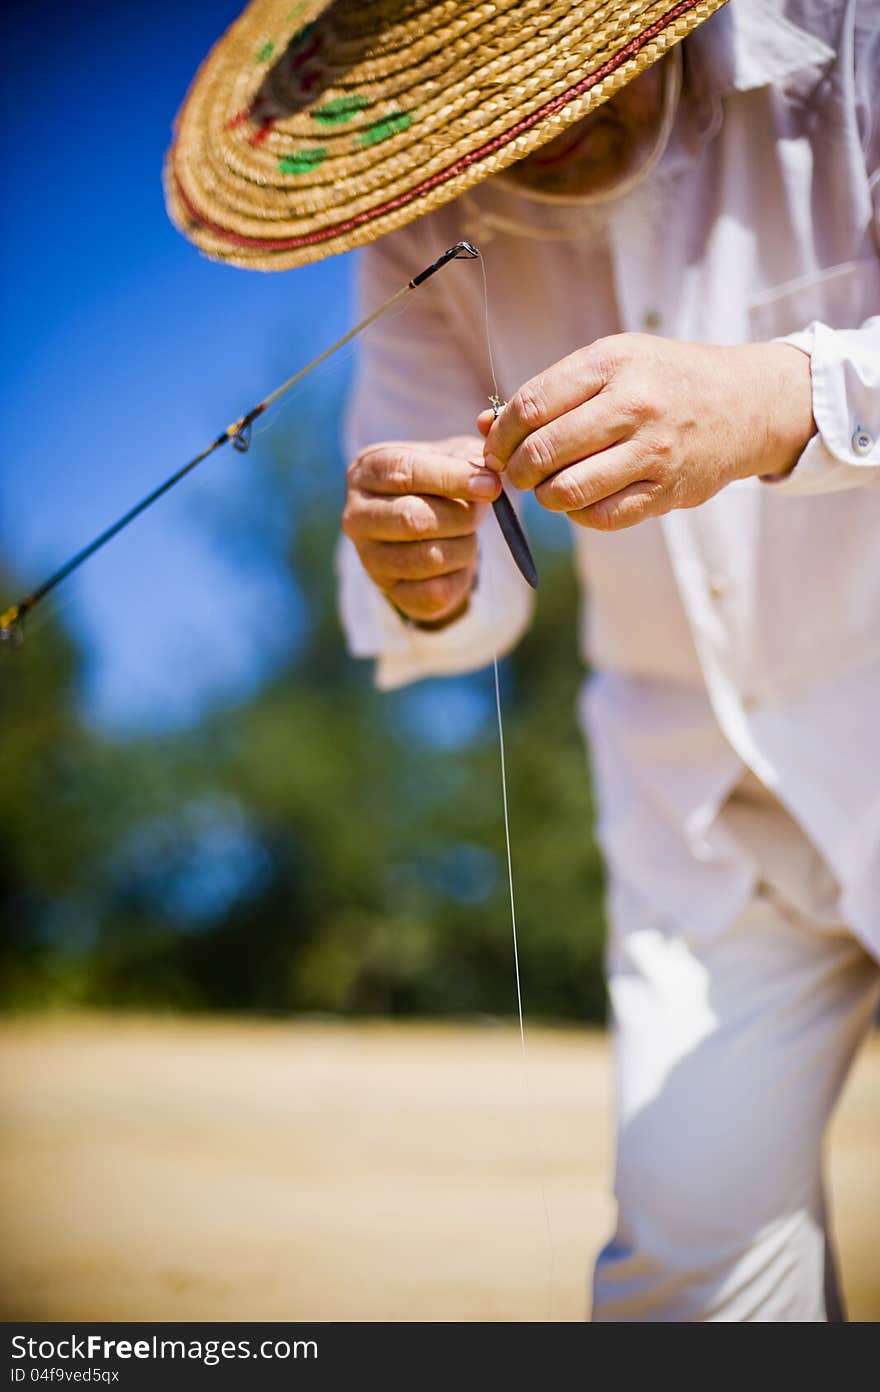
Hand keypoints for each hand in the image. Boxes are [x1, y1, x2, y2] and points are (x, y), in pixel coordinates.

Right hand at [343, 436, 500, 625]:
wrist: (428, 531)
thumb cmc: (440, 484)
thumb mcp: (454, 456)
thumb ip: (473, 452)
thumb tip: (490, 453)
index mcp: (367, 470)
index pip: (405, 472)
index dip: (452, 478)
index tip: (491, 485)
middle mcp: (357, 515)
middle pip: (412, 519)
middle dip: (461, 516)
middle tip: (482, 512)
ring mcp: (369, 558)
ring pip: (428, 558)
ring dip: (465, 546)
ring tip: (468, 534)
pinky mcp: (390, 592)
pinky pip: (435, 592)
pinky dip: (460, 576)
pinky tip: (458, 559)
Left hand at [479, 335, 814, 530]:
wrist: (744, 403)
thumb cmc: (663, 380)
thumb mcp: (612, 363)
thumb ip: (550, 393)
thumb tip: (483, 426)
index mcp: (612, 363)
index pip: (532, 406)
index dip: (501, 436)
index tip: (495, 448)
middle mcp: (634, 404)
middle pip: (544, 452)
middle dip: (517, 471)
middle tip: (517, 474)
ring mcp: (654, 451)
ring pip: (568, 491)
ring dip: (545, 497)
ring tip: (548, 487)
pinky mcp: (669, 490)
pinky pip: (603, 517)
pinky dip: (579, 515)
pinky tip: (582, 500)